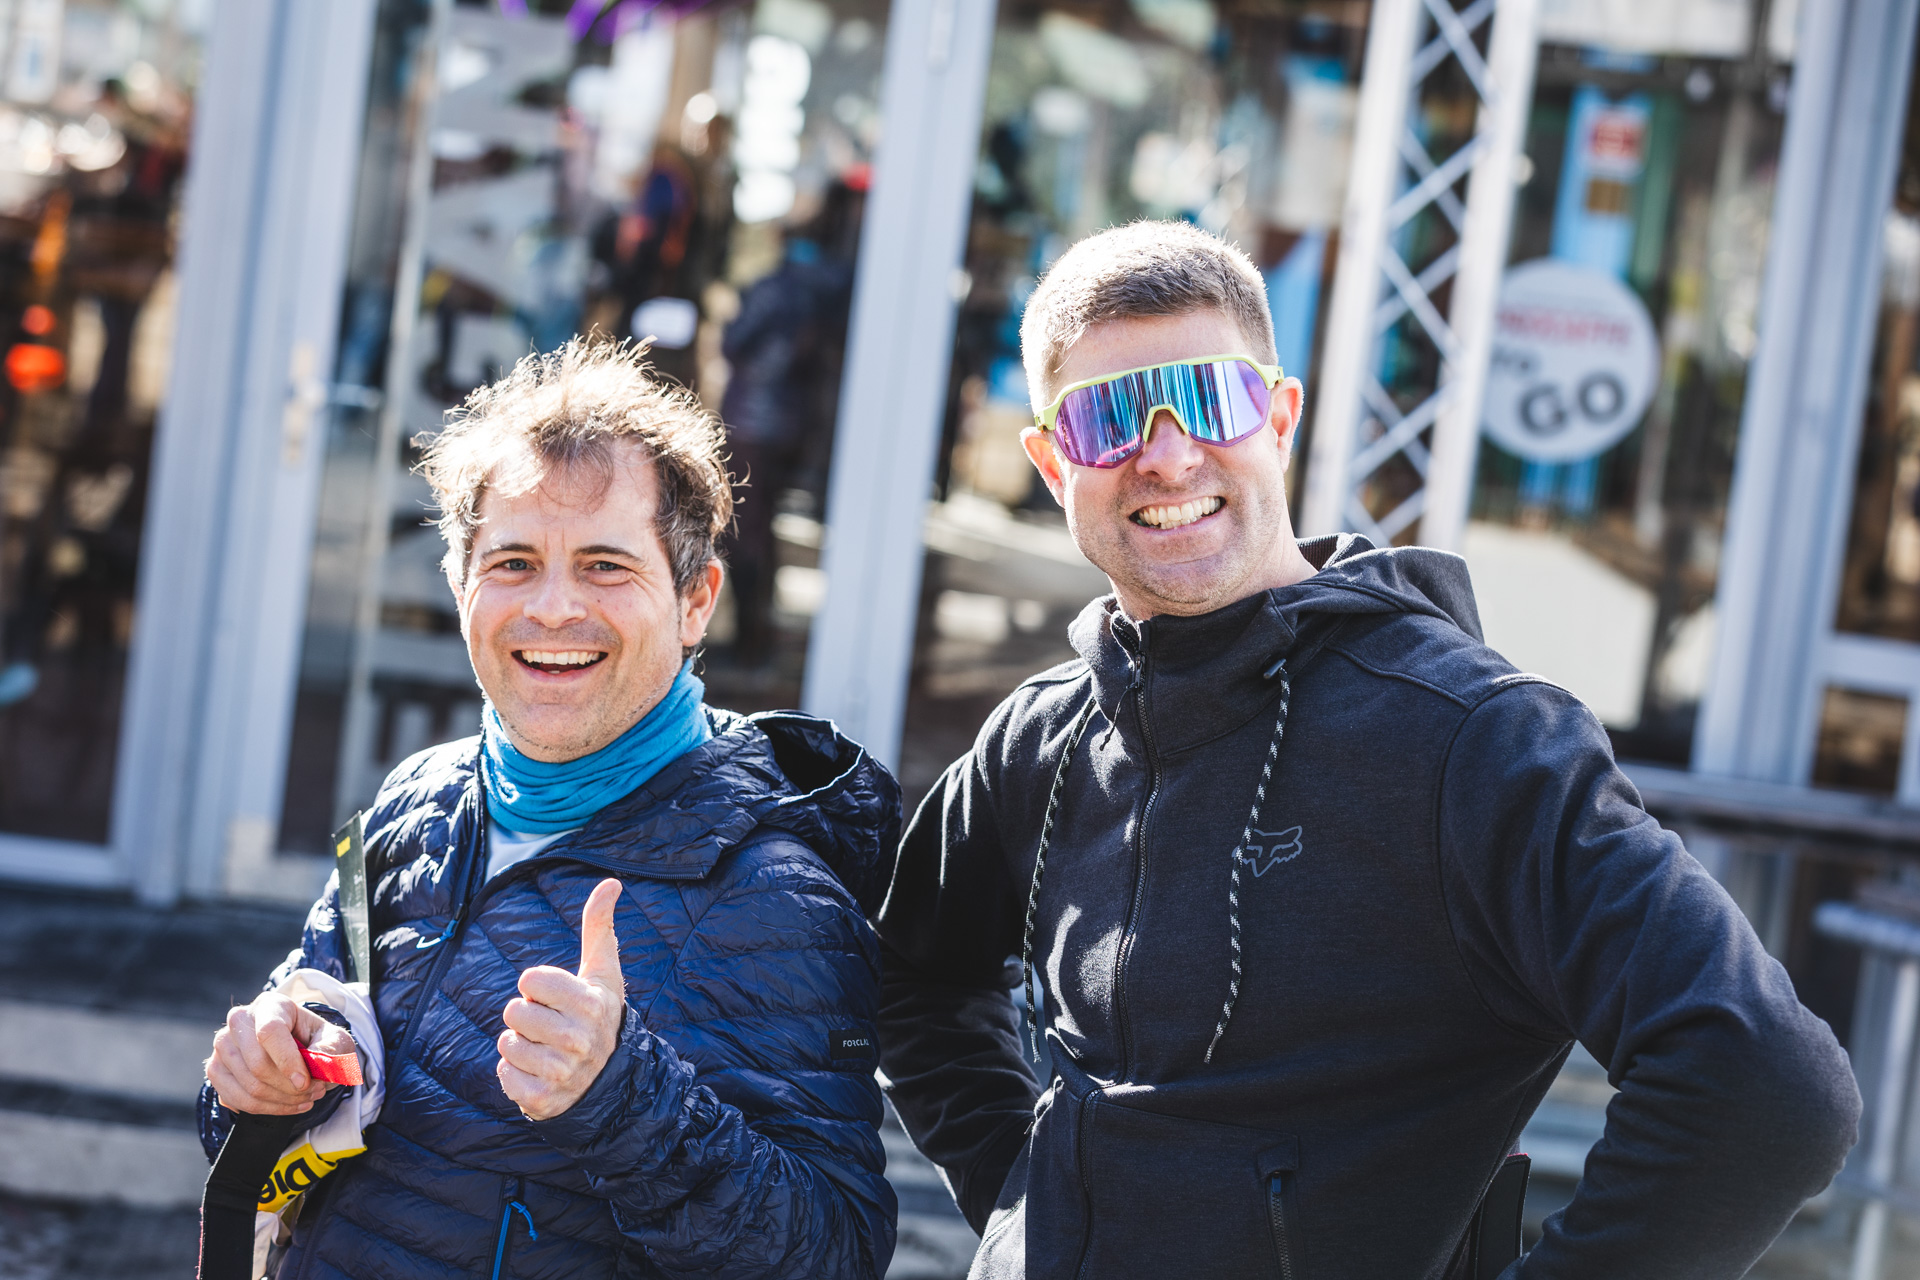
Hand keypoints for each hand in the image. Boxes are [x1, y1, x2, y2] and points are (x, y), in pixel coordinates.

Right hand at [206, 992, 357, 1115]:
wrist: (298, 1050)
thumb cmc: (316, 1041)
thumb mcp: (335, 1039)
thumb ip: (332, 1049)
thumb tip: (320, 1062)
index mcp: (270, 1005)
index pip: (270, 1031)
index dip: (287, 1060)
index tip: (305, 1082)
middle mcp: (239, 1021)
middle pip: (257, 1064)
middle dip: (289, 1087)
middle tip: (315, 1091)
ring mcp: (222, 1047)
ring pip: (248, 1086)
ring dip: (282, 1100)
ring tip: (306, 1098)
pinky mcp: (216, 1071)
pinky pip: (237, 1099)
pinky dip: (267, 1108)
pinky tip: (289, 1104)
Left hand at [497, 878, 626, 1120]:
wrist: (609, 1080)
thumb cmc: (598, 1015)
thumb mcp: (602, 973)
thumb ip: (600, 926)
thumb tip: (611, 882)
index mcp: (589, 1004)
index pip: (529, 980)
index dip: (536, 987)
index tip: (556, 999)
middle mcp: (578, 1039)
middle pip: (514, 1011)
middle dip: (527, 1017)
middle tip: (551, 1027)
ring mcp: (561, 1071)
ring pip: (506, 1043)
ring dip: (519, 1046)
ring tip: (545, 1050)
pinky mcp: (542, 1099)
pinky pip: (503, 1075)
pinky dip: (514, 1075)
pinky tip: (538, 1073)